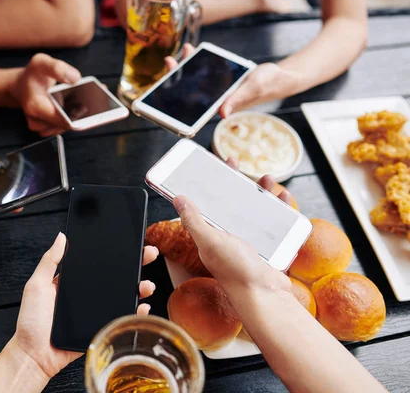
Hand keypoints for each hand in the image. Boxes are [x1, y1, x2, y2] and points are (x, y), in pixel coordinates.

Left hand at [12, 233, 158, 378]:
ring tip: (146, 284)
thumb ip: (49, 261)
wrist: (34, 355)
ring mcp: (95, 310)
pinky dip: (134, 311)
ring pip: (122, 295)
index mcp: (72, 282)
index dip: (113, 253)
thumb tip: (61, 238)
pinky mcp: (101, 326)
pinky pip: (120, 316)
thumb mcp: (36, 285)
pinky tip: (141, 306)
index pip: (97, 263)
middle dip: (134, 265)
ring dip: (138, 287)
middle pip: (115, 276)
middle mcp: (86, 294)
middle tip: (147, 255)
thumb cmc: (31, 322)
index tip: (128, 243)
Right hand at [15, 53, 81, 136]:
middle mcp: (37, 121)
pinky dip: (73, 119)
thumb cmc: (33, 75)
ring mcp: (42, 127)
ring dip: (78, 118)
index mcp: (35, 106)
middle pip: (66, 126)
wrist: (23, 86)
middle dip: (80, 115)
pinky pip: (64, 128)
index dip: (77, 116)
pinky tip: (79, 108)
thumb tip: (75, 78)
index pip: (61, 119)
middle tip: (94, 105)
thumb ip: (57, 68)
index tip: (89, 108)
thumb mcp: (41, 62)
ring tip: (86, 105)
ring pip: (67, 128)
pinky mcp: (48, 129)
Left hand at [165, 45, 303, 117]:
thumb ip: (236, 100)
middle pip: (191, 88)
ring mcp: (218, 87)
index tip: (170, 83)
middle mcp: (216, 97)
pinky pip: (206, 70)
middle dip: (178, 75)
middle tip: (170, 61)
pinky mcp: (221, 78)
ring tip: (184, 50)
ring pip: (196, 77)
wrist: (279, 76)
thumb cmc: (267, 84)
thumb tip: (222, 114)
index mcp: (221, 105)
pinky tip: (193, 50)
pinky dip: (199, 61)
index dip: (180, 95)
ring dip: (188, 65)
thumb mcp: (252, 89)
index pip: (195, 103)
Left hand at [172, 158, 292, 293]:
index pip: (210, 202)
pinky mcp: (270, 246)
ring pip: (257, 209)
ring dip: (262, 193)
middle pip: (234, 202)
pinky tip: (285, 199)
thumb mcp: (210, 241)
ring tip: (268, 180)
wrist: (265, 296)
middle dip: (238, 183)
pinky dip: (282, 210)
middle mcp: (230, 235)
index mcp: (213, 232)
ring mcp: (251, 240)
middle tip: (242, 167)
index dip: (212, 183)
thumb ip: (194, 221)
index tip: (218, 166)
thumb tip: (178, 198)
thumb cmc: (235, 271)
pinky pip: (277, 223)